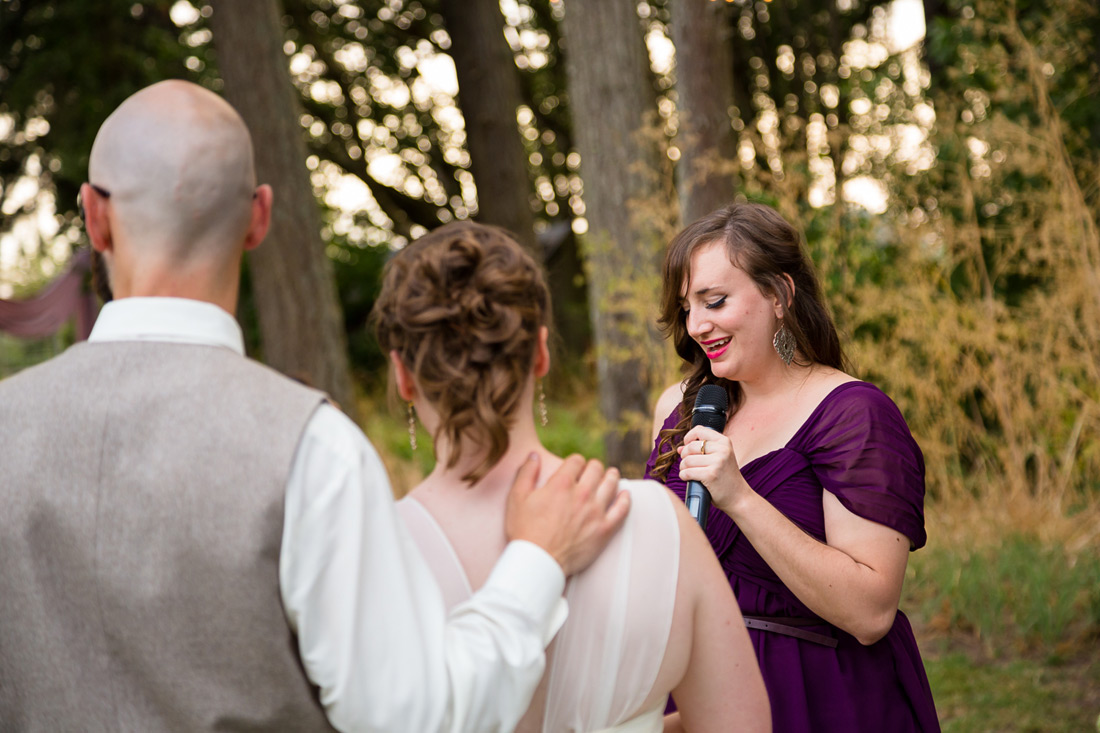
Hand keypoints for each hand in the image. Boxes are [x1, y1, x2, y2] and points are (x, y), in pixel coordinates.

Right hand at [505, 453, 629, 575]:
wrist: (538, 561)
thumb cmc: (525, 531)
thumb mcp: (517, 498)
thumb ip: (526, 472)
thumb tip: (534, 456)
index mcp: (561, 484)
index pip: (576, 460)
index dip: (575, 461)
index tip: (574, 466)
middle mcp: (582, 494)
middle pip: (596, 469)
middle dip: (593, 467)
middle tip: (592, 470)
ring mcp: (595, 512)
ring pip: (611, 484)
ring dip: (611, 476)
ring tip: (611, 475)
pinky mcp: (604, 529)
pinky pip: (622, 510)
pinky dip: (625, 500)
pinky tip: (625, 495)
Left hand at [677, 426, 750, 513]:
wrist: (738, 497)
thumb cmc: (726, 477)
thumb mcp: (719, 458)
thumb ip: (700, 451)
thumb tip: (679, 448)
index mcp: (724, 442)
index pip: (699, 430)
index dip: (688, 437)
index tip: (686, 446)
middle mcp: (722, 449)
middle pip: (690, 446)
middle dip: (684, 456)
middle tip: (688, 464)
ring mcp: (717, 462)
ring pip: (687, 460)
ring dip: (683, 467)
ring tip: (688, 472)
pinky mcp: (711, 475)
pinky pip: (687, 472)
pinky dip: (684, 476)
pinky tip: (688, 478)